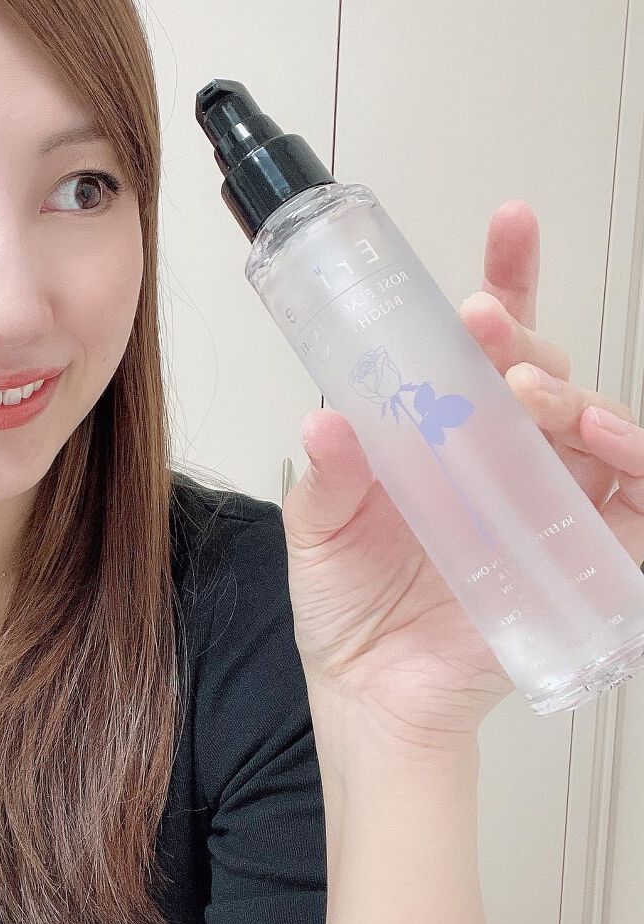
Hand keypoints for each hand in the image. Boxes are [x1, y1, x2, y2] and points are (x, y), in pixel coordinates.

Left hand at [282, 200, 643, 754]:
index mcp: (443, 438)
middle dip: (523, 338)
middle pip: (542, 374)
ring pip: (594, 423)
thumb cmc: (348, 606)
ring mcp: (549, 502)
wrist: (373, 693)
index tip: (509, 223)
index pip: (483, 351)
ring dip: (573, 394)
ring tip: (530, 391)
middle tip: (485, 326)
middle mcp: (504, 459)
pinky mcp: (588, 554)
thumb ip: (329, 476)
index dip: (506, 285)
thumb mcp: (320, 531)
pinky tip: (596, 438)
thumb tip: (326, 420)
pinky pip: (635, 496)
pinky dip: (631, 458)